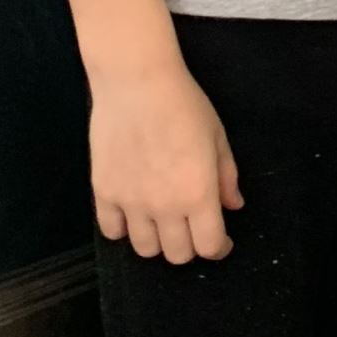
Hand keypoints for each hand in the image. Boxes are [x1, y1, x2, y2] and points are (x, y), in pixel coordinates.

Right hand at [90, 59, 243, 262]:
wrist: (137, 81)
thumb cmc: (184, 104)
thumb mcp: (217, 137)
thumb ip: (226, 177)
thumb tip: (233, 206)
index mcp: (198, 195)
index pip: (209, 247)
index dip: (219, 248)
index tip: (221, 239)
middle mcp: (164, 207)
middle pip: (177, 255)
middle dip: (190, 245)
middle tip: (190, 226)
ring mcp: (130, 202)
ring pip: (144, 249)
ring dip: (157, 240)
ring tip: (160, 221)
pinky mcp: (104, 192)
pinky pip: (111, 230)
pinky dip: (123, 228)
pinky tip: (131, 212)